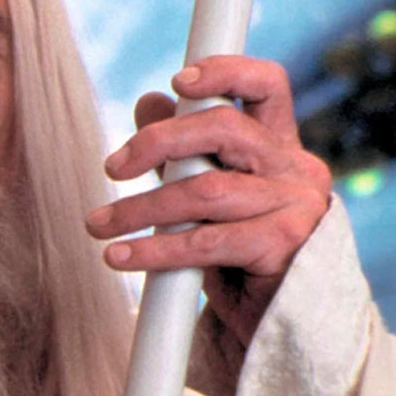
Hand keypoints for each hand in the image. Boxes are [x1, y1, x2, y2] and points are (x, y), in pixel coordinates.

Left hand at [85, 55, 331, 345]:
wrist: (280, 323)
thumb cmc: (241, 252)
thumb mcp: (208, 194)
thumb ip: (183, 150)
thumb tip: (150, 100)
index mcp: (280, 145)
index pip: (267, 86)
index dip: (225, 72)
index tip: (177, 81)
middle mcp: (297, 167)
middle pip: (225, 128)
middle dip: (158, 142)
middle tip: (111, 167)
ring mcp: (296, 206)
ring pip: (205, 190)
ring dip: (139, 209)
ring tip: (98, 224)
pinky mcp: (284, 247)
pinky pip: (206, 242)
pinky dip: (154, 250)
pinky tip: (119, 256)